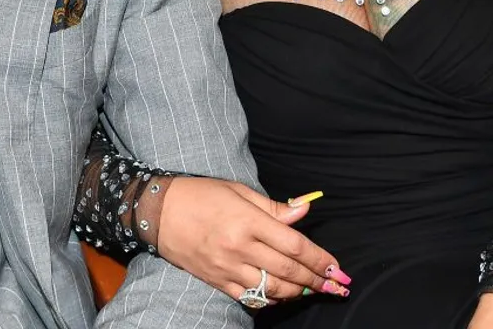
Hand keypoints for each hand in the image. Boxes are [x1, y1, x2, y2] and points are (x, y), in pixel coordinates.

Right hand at [158, 177, 350, 304]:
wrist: (156, 211)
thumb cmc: (199, 194)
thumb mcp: (237, 191)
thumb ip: (272, 207)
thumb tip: (304, 209)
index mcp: (247, 220)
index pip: (294, 244)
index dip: (319, 258)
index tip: (336, 267)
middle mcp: (239, 247)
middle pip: (288, 270)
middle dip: (316, 279)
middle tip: (335, 286)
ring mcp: (227, 267)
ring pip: (272, 289)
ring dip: (297, 292)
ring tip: (312, 290)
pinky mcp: (216, 280)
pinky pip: (250, 298)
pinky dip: (270, 300)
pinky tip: (281, 297)